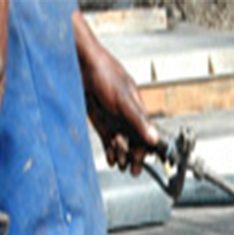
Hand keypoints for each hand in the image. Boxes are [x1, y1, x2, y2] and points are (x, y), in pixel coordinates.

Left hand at [72, 11, 158, 175]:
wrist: (79, 64)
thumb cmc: (104, 74)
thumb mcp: (124, 101)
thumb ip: (139, 121)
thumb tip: (154, 138)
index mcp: (138, 110)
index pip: (146, 136)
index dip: (145, 151)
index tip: (142, 163)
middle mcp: (127, 117)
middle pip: (135, 143)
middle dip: (133, 157)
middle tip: (131, 170)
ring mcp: (114, 120)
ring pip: (121, 144)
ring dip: (121, 155)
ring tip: (118, 161)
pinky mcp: (101, 121)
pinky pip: (108, 141)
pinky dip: (110, 150)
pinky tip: (110, 157)